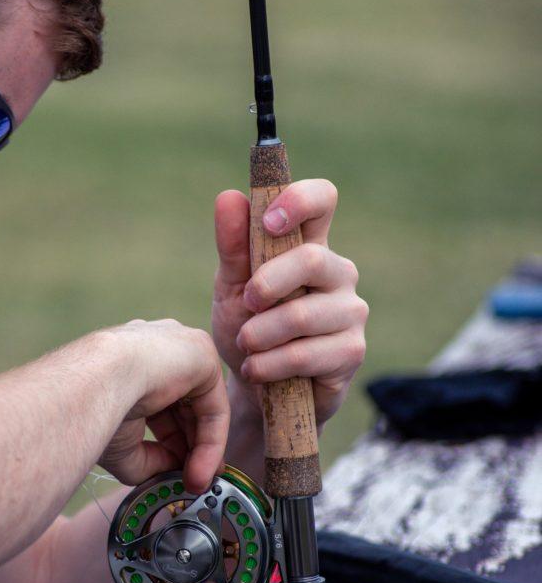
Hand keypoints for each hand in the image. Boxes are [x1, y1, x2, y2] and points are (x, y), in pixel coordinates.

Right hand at [98, 319, 228, 494]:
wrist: (95, 381)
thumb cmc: (94, 409)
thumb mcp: (123, 443)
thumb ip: (151, 458)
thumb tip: (174, 470)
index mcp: (132, 358)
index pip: (162, 402)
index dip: (172, 439)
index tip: (176, 469)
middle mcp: (159, 347)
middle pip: (187, 405)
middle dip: (190, 446)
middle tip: (193, 479)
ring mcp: (182, 347)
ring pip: (202, 408)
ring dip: (201, 450)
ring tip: (196, 482)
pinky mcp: (203, 354)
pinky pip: (214, 406)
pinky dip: (211, 442)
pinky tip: (201, 470)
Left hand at [212, 181, 366, 427]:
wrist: (258, 386)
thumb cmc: (247, 326)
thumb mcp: (231, 286)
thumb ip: (232, 246)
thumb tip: (229, 196)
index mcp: (310, 244)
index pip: (322, 199)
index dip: (300, 200)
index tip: (269, 221)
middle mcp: (338, 272)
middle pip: (312, 259)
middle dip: (267, 283)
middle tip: (244, 304)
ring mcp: (350, 311)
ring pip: (302, 314)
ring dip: (260, 333)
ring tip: (244, 345)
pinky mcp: (352, 351)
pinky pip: (304, 354)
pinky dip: (268, 364)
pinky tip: (255, 369)